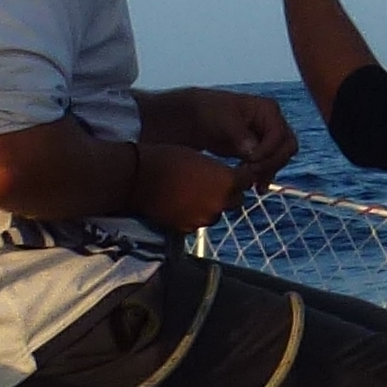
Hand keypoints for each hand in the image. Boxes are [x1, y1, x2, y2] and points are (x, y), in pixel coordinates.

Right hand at [130, 143, 248, 235]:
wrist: (139, 178)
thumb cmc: (168, 158)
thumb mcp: (199, 158)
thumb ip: (216, 172)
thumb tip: (223, 177)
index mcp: (226, 181)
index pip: (248, 181)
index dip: (242, 175)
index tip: (237, 171)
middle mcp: (220, 203)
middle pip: (236, 200)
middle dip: (229, 193)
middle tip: (214, 183)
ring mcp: (204, 218)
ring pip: (217, 213)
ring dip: (211, 205)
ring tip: (194, 194)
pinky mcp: (188, 229)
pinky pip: (198, 222)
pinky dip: (194, 215)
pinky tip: (181, 204)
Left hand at [184, 89, 298, 182]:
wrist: (194, 120)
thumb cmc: (208, 112)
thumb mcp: (223, 120)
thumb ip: (240, 136)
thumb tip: (254, 152)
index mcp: (267, 110)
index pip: (279, 134)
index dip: (268, 150)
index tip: (251, 160)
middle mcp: (272, 123)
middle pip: (287, 147)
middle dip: (272, 162)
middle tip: (253, 172)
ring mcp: (267, 138)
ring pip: (280, 159)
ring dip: (268, 171)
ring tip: (251, 182)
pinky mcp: (259, 152)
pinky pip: (270, 166)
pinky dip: (265, 176)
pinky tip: (256, 188)